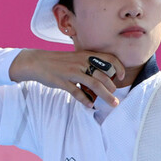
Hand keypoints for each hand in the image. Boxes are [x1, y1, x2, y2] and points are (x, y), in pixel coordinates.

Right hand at [9, 49, 125, 107]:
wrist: (37, 62)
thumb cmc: (60, 61)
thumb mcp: (77, 58)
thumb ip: (90, 64)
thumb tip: (105, 76)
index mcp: (86, 55)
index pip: (109, 59)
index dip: (119, 68)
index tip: (122, 77)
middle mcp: (81, 62)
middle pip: (103, 76)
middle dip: (112, 88)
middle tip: (115, 97)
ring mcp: (72, 72)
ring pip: (94, 85)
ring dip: (105, 96)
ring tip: (112, 103)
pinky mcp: (62, 81)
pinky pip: (77, 92)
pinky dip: (85, 100)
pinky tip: (90, 105)